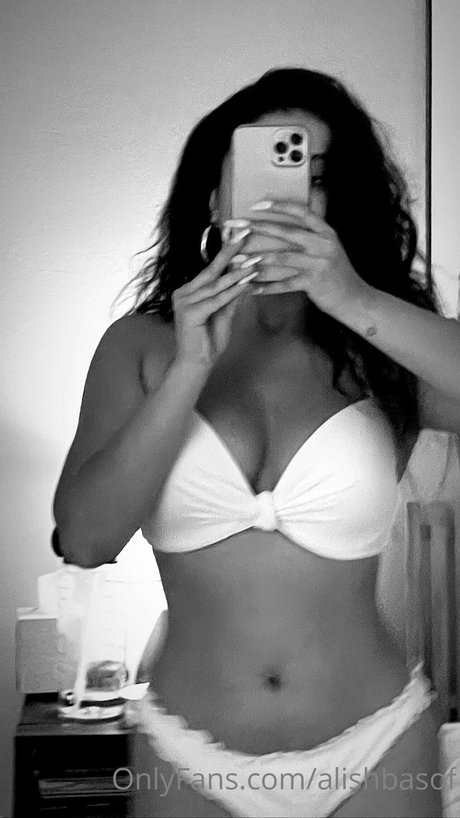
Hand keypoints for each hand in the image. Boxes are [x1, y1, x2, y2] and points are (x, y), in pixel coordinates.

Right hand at [172, 229, 256, 368]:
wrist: (197, 363)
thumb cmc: (209, 341)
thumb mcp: (225, 313)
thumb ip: (231, 296)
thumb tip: (245, 277)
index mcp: (189, 291)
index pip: (210, 269)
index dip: (225, 253)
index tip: (238, 235)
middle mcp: (183, 292)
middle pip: (211, 270)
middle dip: (229, 252)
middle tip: (244, 234)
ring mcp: (184, 302)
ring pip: (216, 285)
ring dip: (237, 274)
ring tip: (254, 262)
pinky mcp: (189, 313)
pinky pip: (216, 300)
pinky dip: (233, 292)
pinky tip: (246, 283)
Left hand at [243, 199, 371, 317]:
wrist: (354, 298)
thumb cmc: (336, 274)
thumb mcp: (329, 249)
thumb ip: (311, 237)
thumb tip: (283, 229)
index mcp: (326, 232)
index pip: (301, 212)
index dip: (279, 207)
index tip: (257, 205)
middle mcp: (322, 244)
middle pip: (285, 232)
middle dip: (258, 228)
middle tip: (236, 227)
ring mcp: (318, 263)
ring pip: (281, 258)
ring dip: (257, 260)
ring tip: (238, 262)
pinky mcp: (313, 283)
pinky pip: (284, 283)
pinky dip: (266, 287)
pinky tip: (251, 288)